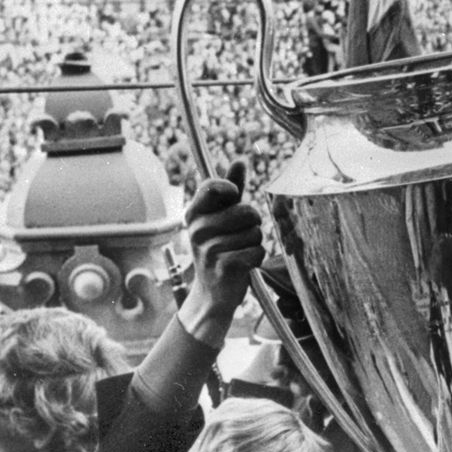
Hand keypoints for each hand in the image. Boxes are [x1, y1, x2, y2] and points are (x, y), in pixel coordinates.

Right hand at [180, 162, 264, 335]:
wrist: (212, 292)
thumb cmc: (220, 248)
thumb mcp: (221, 217)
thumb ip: (231, 189)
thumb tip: (240, 160)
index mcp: (194, 213)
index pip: (212, 187)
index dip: (230, 187)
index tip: (234, 196)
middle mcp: (197, 229)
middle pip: (247, 211)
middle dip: (254, 223)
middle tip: (241, 235)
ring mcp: (209, 249)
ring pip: (255, 233)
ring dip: (255, 243)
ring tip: (240, 251)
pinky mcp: (224, 266)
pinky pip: (257, 251)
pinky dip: (257, 258)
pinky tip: (244, 264)